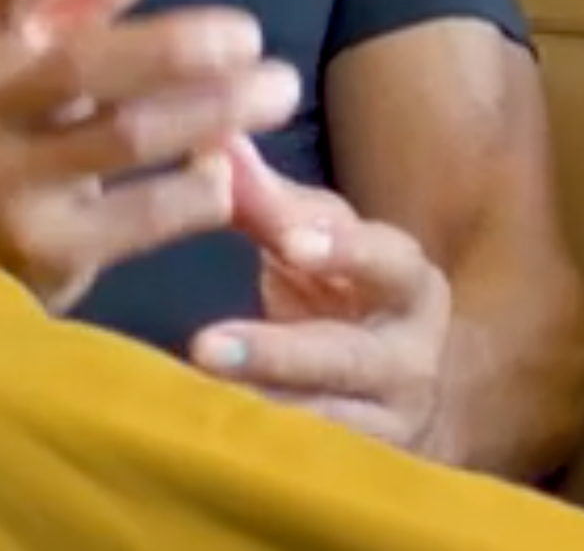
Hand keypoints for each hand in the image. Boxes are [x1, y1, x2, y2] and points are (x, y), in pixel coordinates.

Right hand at [0, 0, 301, 311]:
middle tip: (250, 35)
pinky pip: (142, 219)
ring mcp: (3, 180)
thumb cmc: (6, 112)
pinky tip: (227, 168)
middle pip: (81, 64)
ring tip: (277, 90)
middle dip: (175, 47)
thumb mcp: (25, 37)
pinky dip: (196, 189)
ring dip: (213, 110)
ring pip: (125, 138)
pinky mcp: (46, 250)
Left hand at [189, 138, 452, 453]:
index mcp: (407, 281)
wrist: (398, 389)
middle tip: (204, 343)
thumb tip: (213, 137)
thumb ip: (267, 196)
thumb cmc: (344, 288)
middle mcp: (410, 356)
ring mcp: (386, 423)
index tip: (289, 241)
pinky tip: (211, 432)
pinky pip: (309, 461)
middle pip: (349, 356)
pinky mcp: (357, 467)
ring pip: (326, 422)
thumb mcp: (317, 239)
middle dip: (278, 352)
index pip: (387, 260)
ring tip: (194, 392)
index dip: (343, 250)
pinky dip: (262, 447)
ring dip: (259, 408)